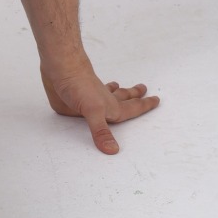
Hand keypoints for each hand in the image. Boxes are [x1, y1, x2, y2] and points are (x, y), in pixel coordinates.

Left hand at [40, 64, 159, 154]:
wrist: (60, 67)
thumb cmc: (80, 86)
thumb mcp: (93, 110)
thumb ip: (101, 131)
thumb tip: (113, 150)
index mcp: (111, 107)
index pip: (132, 109)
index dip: (144, 106)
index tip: (156, 99)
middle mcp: (102, 102)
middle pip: (122, 99)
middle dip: (133, 97)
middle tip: (144, 89)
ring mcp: (88, 99)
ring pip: (107, 95)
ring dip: (116, 92)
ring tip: (122, 87)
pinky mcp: (73, 99)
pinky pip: (85, 100)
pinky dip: (92, 94)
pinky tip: (93, 89)